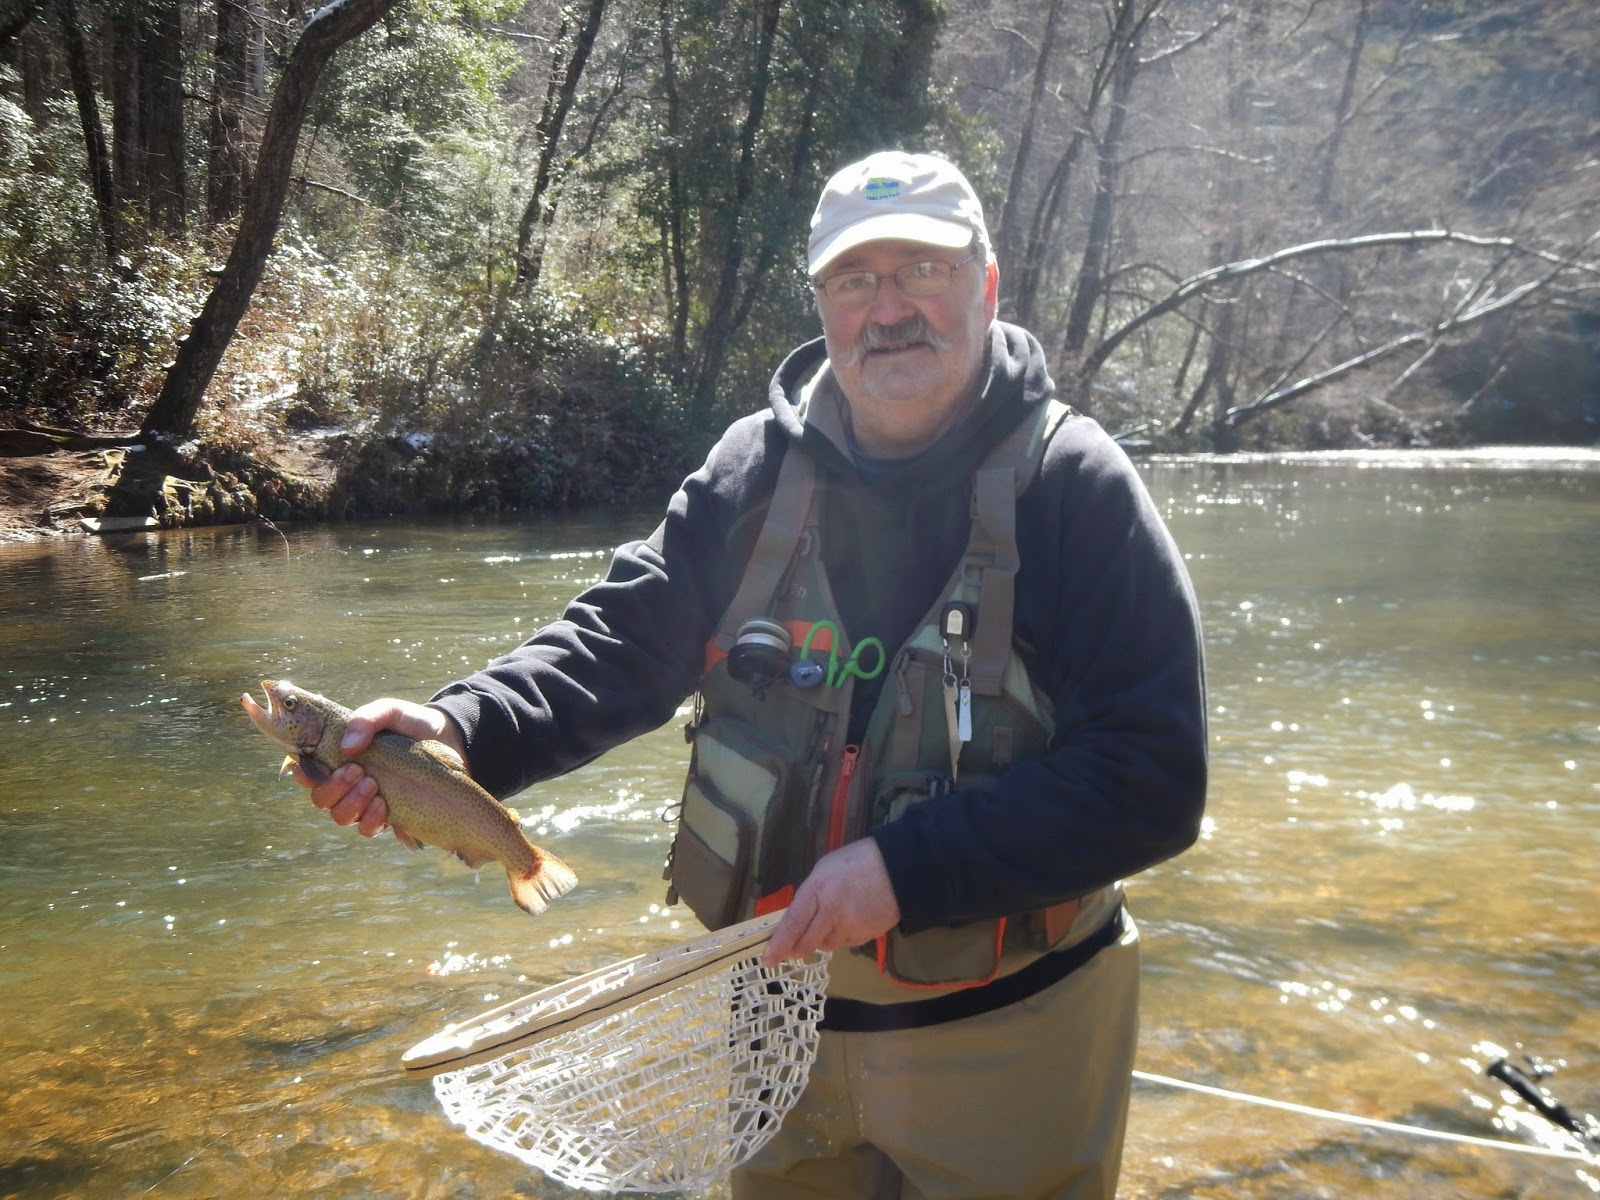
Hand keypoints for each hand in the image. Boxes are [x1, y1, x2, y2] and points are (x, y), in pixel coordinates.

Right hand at [291, 698, 464, 837]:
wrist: (453, 742)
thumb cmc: (413, 725)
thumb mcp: (391, 711)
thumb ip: (368, 718)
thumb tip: (348, 747)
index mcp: (341, 756)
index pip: (307, 770)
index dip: (301, 773)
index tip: (312, 766)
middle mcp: (348, 782)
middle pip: (320, 799)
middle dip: (333, 788)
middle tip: (358, 771)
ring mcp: (367, 801)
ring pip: (340, 817)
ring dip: (352, 804)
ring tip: (374, 786)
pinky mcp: (389, 816)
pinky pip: (368, 829)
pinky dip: (371, 820)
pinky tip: (385, 806)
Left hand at [761, 838, 900, 964]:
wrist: (899, 869)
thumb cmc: (858, 861)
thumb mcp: (826, 869)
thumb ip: (810, 894)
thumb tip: (797, 918)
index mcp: (819, 889)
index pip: (793, 924)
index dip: (778, 944)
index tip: (767, 959)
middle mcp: (832, 912)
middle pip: (806, 943)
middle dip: (795, 949)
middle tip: (791, 948)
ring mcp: (850, 927)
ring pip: (825, 946)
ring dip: (820, 939)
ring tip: (831, 918)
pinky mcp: (865, 937)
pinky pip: (843, 944)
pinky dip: (840, 937)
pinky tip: (849, 919)